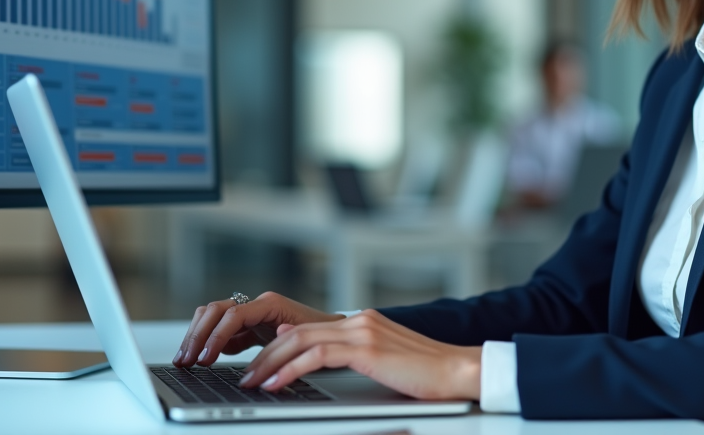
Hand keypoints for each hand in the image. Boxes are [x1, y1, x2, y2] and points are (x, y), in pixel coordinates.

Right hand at [174, 291, 342, 366]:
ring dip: (198, 337)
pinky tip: (203, 359)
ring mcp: (251, 314)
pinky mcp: (250, 327)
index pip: (233, 314)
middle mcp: (257, 305)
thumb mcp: (306, 337)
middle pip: (216, 311)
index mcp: (270, 304)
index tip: (205, 359)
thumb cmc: (323, 334)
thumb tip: (272, 338)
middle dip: (197, 336)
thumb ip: (285, 337)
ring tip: (186, 360)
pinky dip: (209, 342)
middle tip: (185, 361)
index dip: (216, 337)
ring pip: (214, 317)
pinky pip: (222, 330)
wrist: (334, 333)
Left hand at [238, 309, 480, 401]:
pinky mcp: (367, 349)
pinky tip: (277, 384)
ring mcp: (364, 332)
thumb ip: (353, 355)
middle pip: (298, 332)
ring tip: (252, 382)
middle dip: (265, 355)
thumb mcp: (384, 361)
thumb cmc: (427, 374)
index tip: (258, 365)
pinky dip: (291, 370)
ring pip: (301, 341)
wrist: (458, 370)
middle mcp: (360, 320)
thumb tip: (315, 354)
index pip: (308, 330)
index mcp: (363, 322)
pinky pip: (317, 356)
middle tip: (244, 376)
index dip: (277, 347)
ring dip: (270, 363)